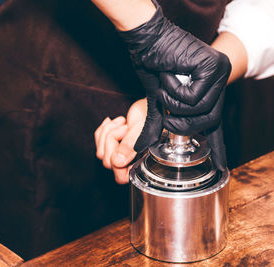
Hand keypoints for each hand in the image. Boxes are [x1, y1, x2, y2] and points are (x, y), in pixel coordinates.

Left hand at [95, 99, 146, 183]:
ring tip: (122, 122)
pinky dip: (103, 129)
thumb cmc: (154, 115)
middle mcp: (130, 161)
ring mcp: (121, 154)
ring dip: (107, 133)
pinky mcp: (113, 144)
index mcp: (142, 163)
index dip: (117, 161)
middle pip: (108, 162)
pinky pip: (98, 141)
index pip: (121, 176)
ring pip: (101, 152)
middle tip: (125, 127)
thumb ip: (130, 145)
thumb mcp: (143, 129)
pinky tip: (112, 121)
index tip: (123, 141)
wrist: (152, 103)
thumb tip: (117, 161)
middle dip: (112, 140)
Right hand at [118, 1, 230, 170]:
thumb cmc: (152, 65)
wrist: (146, 40)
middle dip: (182, 123)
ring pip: (201, 110)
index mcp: (208, 91)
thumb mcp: (156, 99)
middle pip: (209, 120)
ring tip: (164, 86)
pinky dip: (174, 90)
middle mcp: (219, 82)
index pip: (215, 125)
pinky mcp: (212, 67)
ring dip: (173, 104)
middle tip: (166, 112)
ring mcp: (218, 73)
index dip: (217, 147)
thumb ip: (157, 122)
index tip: (220, 166)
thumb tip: (142, 146)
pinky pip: (193, 97)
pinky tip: (169, 74)